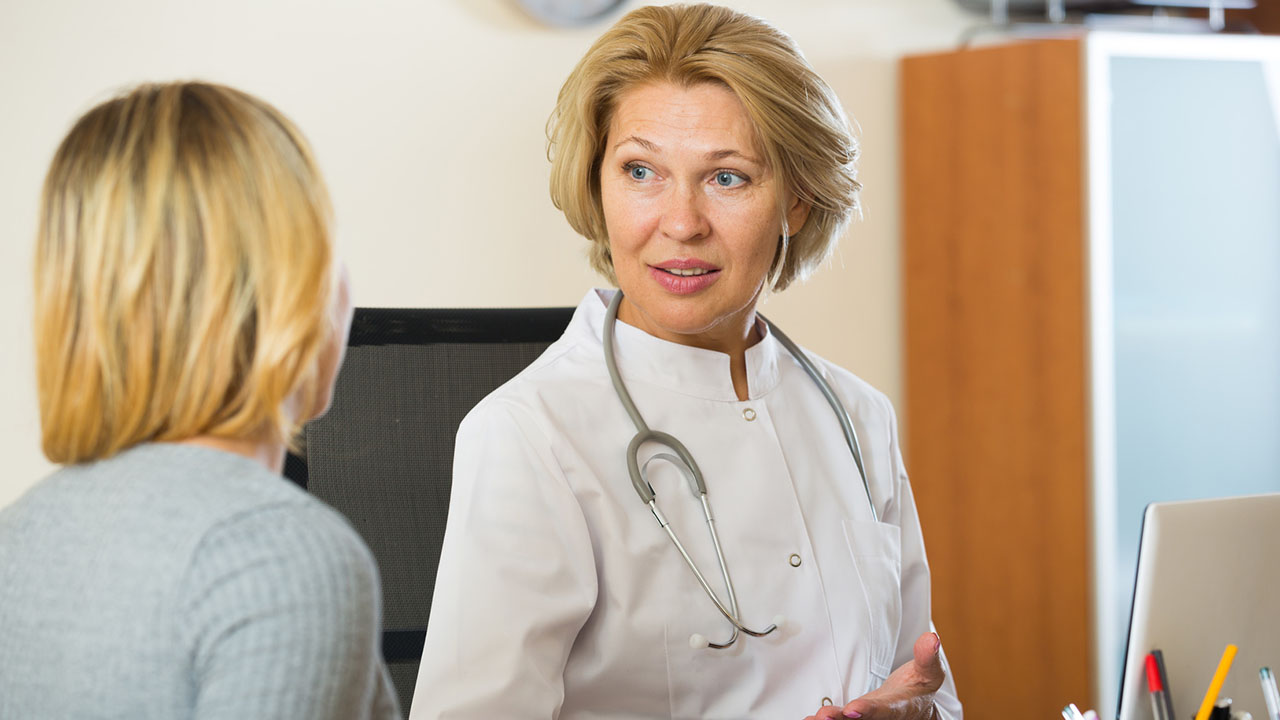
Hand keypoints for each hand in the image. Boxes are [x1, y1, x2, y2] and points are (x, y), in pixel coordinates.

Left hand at [804, 632, 944, 719]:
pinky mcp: (857, 719)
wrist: (917, 709)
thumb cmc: (919, 687)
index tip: (852, 709)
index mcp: (900, 708)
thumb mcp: (928, 672)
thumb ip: (927, 657)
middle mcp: (883, 719)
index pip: (884, 710)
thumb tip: (932, 638)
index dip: (868, 711)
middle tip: (823, 717)